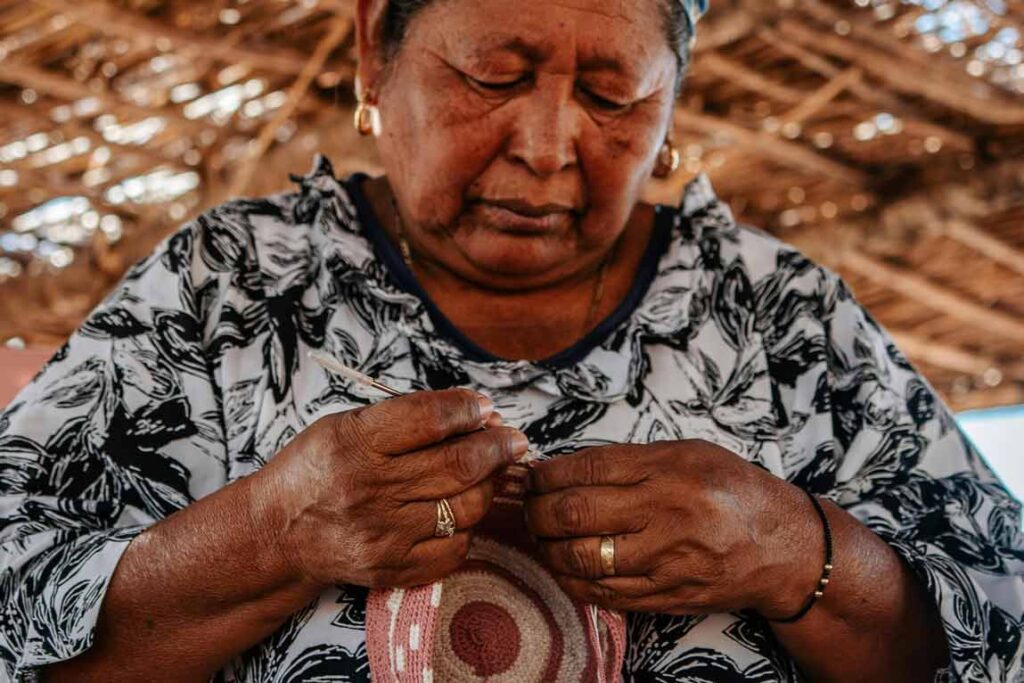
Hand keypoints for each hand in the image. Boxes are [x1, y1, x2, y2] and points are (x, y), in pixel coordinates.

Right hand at [253, 389, 528, 589]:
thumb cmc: (318, 468)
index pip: (429, 420)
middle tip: (513, 440)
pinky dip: (469, 525)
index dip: (467, 410)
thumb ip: (405, 417)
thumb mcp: (345, 424)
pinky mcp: (393, 568)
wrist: (278, 532)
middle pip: (458, 464)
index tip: (485, 408)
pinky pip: (456, 547)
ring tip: (493, 471)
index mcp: (355, 442)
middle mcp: (370, 489)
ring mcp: (383, 534)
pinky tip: (463, 508)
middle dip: (497, 447)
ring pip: (466, 506)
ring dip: (490, 484)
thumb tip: (474, 413)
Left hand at [524, 440, 820, 617]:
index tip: (532, 476)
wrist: (783, 546)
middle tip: (527, 507)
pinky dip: (572, 581)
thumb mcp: (687, 453)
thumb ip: (630, 458)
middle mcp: (664, 514)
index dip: (546, 474)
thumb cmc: (732, 490)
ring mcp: (665, 560)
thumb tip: (568, 466)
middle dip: (536, 511)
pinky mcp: (666, 595)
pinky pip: (603, 594)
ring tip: (541, 537)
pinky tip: (564, 567)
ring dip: (547, 549)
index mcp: (667, 470)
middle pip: (574, 514)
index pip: (586, 469)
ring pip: (581, 559)